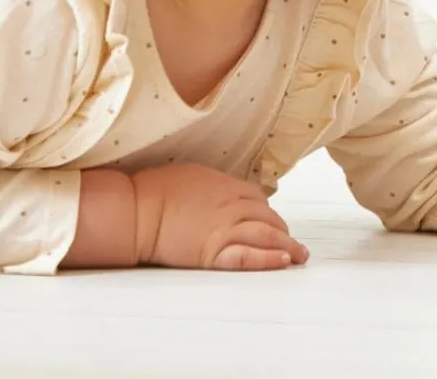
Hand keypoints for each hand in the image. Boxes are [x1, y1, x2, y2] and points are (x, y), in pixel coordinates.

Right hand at [132, 163, 309, 270]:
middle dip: (281, 230)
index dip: (267, 210)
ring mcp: (224, 229)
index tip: (271, 220)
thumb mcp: (193, 175)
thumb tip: (223, 190)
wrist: (137, 210)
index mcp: (227, 185)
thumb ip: (215, 184)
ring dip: (286, 245)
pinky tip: (283, 261)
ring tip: (299, 255)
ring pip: (265, 234)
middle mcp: (232, 205)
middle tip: (291, 241)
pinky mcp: (212, 253)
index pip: (259, 198)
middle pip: (267, 217)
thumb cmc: (157, 190)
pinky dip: (268, 259)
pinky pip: (247, 257)